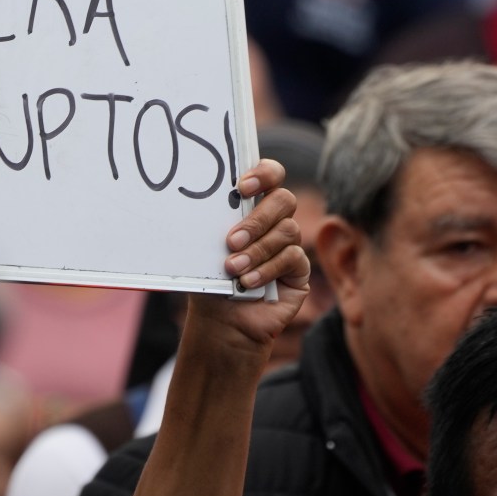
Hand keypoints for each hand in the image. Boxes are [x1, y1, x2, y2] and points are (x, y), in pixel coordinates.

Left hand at [188, 159, 311, 358]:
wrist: (222, 322)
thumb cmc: (211, 280)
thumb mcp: (206, 250)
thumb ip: (211, 225)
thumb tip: (197, 203)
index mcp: (252, 206)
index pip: (270, 174)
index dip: (263, 173)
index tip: (241, 187)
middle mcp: (275, 221)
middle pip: (284, 199)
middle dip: (258, 219)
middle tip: (231, 239)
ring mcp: (290, 244)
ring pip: (288, 230)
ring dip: (257, 250)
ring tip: (233, 268)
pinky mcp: (299, 270)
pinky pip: (292, 258)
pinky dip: (267, 269)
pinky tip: (248, 283)